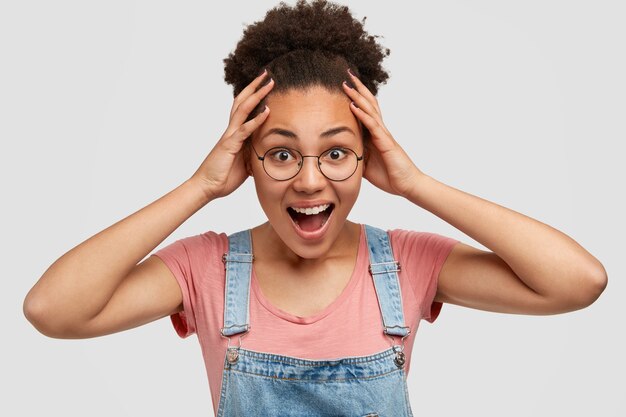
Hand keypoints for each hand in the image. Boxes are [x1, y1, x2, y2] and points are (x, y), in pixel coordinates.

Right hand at [190, 71, 273, 200]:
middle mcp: (231, 131)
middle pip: (242, 102)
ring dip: (257, 95)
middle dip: (254, 87)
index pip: (244, 109)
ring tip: (268, 83)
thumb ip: (252, 154)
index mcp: (234, 134)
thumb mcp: (244, 164)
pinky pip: (245, 130)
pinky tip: (267, 111)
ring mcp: (229, 136)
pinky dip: (256, 120)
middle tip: (266, 74)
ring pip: (243, 109)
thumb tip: (265, 154)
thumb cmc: (223, 176)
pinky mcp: (229, 145)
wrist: (207, 187)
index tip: (264, 85)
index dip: (253, 96)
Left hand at [342, 70, 423, 197]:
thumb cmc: (390, 176)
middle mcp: (381, 131)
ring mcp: (384, 135)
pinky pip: (372, 126)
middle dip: (358, 89)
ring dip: (358, 96)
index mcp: (376, 135)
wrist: (407, 186)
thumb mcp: (367, 165)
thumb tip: (341, 155)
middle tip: (347, 74)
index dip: (357, 98)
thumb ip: (357, 155)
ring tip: (348, 83)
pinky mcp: (386, 143)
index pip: (365, 111)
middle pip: (369, 104)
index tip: (346, 85)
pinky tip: (353, 105)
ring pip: (370, 110)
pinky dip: (362, 114)